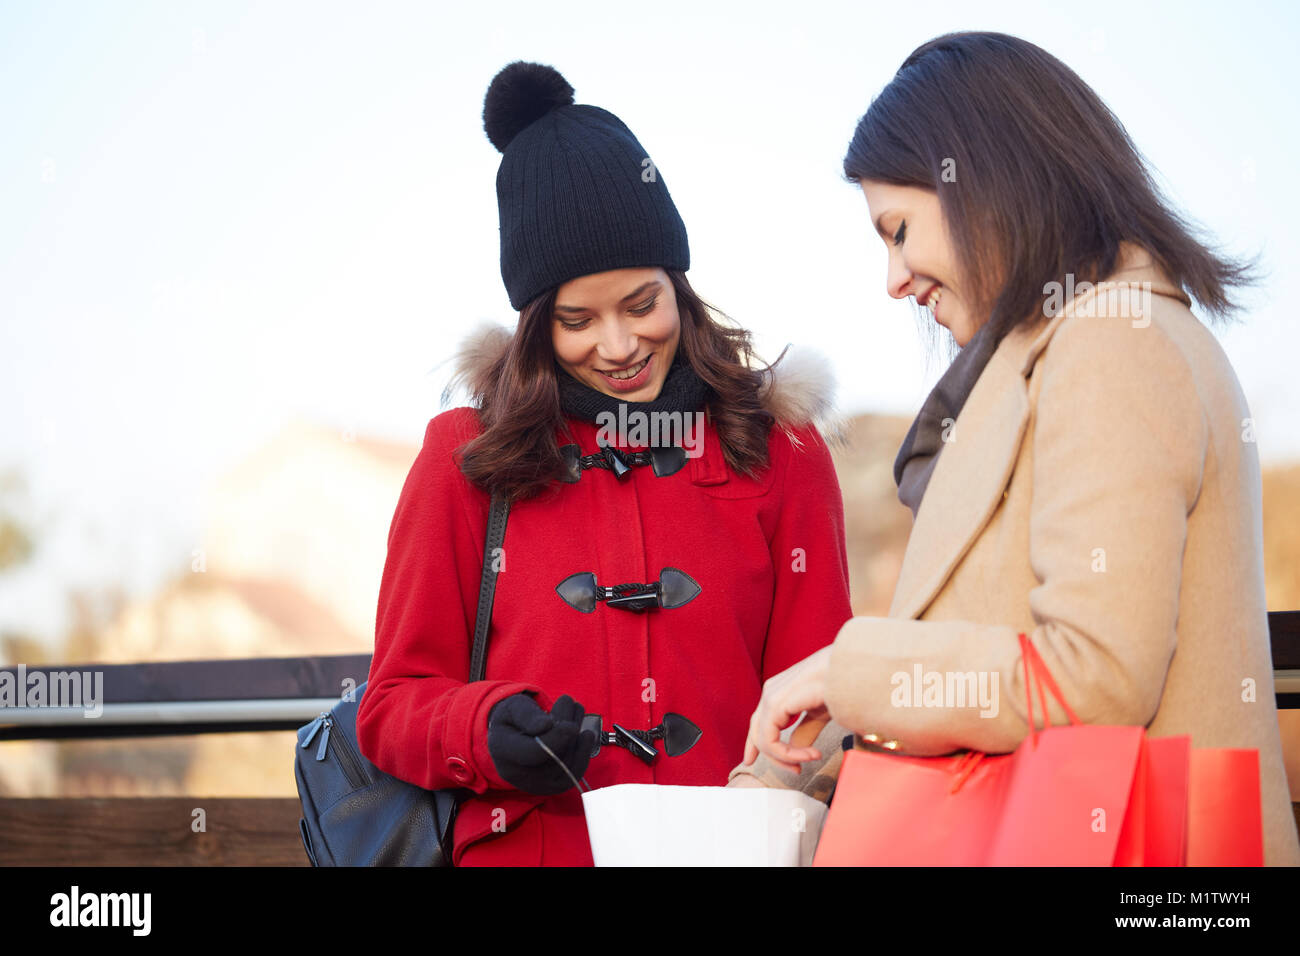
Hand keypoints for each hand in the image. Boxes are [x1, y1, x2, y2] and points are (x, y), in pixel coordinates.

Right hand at [487, 693, 594, 794]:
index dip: (556, 740)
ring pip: (566, 765)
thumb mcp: (514, 707)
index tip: (572, 725)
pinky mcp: (551, 787)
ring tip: (577, 711)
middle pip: (553, 758)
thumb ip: (528, 714)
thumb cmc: (514, 717)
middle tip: (572, 703)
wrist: (512, 736)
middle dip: (568, 730)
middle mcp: (516, 774)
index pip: (533, 753)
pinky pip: (573, 774)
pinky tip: (586, 735)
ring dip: (578, 738)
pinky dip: (584, 753)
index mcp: (503, 750)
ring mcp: (534, 785)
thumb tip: (546, 725)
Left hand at [742, 645, 832, 773]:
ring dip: (786, 757)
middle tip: (798, 770)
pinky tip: (812, 755)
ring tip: (813, 758)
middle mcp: (771, 690)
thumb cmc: (842, 684)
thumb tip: (795, 747)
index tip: (768, 763)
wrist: (855, 668)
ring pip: (762, 739)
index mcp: (780, 690)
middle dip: (774, 757)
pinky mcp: (776, 702)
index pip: (759, 722)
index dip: (757, 745)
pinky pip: (769, 739)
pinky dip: (787, 753)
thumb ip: (805, 729)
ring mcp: (771, 695)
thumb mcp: (821, 711)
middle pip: (757, 731)